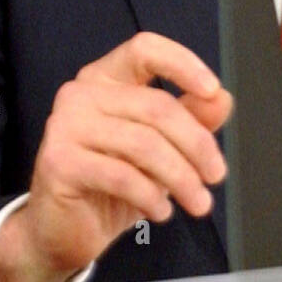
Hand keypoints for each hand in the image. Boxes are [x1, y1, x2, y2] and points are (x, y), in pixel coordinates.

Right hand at [0, 32, 231, 281]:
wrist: (63, 232)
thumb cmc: (111, 185)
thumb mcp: (161, 148)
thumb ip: (191, 118)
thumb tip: (221, 99)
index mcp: (106, 79)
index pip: (144, 50)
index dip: (182, 63)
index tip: (212, 90)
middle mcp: (81, 94)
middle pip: (156, 105)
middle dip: (196, 144)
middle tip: (216, 175)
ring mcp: (65, 125)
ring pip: (144, 144)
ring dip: (181, 178)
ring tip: (197, 201)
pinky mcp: (60, 162)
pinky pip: (121, 175)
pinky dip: (151, 197)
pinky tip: (160, 211)